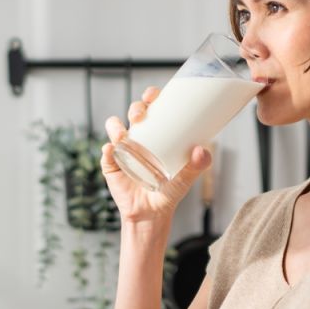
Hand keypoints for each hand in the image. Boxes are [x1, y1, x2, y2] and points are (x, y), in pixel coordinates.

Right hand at [101, 86, 211, 224]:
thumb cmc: (169, 190)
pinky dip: (108, 150)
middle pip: (133, 112)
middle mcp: (137, 136)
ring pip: (114, 128)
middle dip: (135, 108)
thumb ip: (197, 166)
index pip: (152, 107)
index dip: (150, 96)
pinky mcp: (111, 164)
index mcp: (156, 133)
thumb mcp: (186, 178)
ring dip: (116, 127)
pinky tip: (111, 150)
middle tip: (141, 116)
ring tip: (123, 136)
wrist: (152, 213)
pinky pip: (106, 154)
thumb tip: (202, 150)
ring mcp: (122, 149)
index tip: (153, 95)